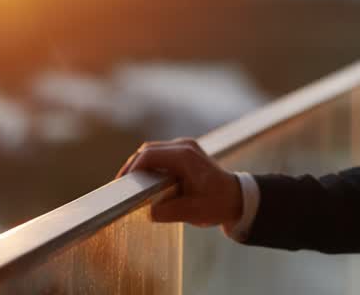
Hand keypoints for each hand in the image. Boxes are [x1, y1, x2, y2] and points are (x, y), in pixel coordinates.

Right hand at [117, 138, 242, 226]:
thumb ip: (168, 211)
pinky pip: (160, 155)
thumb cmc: (218, 204)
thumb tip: (148, 210)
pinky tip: (144, 182)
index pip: (148, 156)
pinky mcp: (185, 153)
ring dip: (140, 166)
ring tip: (129, 186)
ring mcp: (185, 147)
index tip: (121, 185)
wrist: (238, 198)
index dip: (131, 169)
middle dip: (132, 167)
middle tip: (120, 187)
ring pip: (152, 151)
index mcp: (185, 157)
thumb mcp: (193, 212)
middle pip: (147, 150)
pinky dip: (149, 166)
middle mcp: (184, 147)